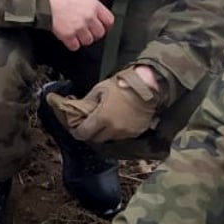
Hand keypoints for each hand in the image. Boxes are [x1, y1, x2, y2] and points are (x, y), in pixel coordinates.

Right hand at [45, 0, 112, 50]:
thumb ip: (88, 2)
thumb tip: (90, 8)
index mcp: (93, 4)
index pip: (109, 20)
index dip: (106, 25)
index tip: (103, 26)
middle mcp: (89, 17)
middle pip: (100, 33)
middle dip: (94, 33)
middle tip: (87, 31)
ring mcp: (79, 27)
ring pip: (88, 41)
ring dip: (83, 39)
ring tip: (77, 35)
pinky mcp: (67, 36)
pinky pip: (75, 46)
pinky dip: (72, 44)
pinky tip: (69, 39)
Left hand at [47, 65, 162, 142]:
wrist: (147, 86)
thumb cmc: (122, 85)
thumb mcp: (100, 89)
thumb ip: (87, 102)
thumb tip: (78, 110)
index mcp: (102, 118)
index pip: (84, 133)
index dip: (77, 132)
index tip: (76, 129)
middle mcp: (114, 129)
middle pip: (96, 139)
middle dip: (92, 132)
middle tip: (91, 124)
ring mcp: (126, 133)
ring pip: (110, 138)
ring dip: (106, 132)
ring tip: (108, 120)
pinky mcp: (136, 133)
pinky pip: (122, 136)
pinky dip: (118, 130)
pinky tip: (120, 119)